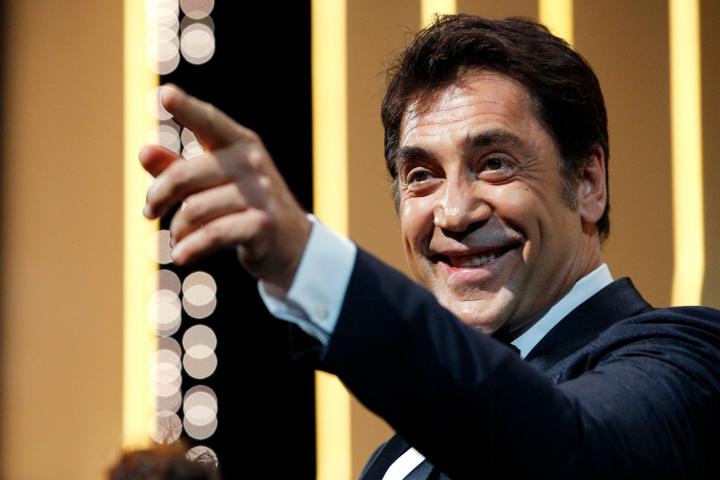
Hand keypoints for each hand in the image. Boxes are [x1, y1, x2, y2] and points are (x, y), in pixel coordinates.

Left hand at [140, 85, 311, 289]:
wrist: (292, 244)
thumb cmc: (244, 207)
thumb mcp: (214, 183)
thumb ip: (178, 167)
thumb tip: (144, 151)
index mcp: (240, 143)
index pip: (209, 122)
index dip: (187, 108)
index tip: (165, 95)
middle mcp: (252, 163)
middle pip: (183, 175)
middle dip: (158, 196)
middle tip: (149, 211)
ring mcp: (260, 194)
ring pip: (193, 209)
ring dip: (177, 229)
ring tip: (177, 237)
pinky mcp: (262, 225)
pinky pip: (212, 235)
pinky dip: (190, 248)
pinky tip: (180, 256)